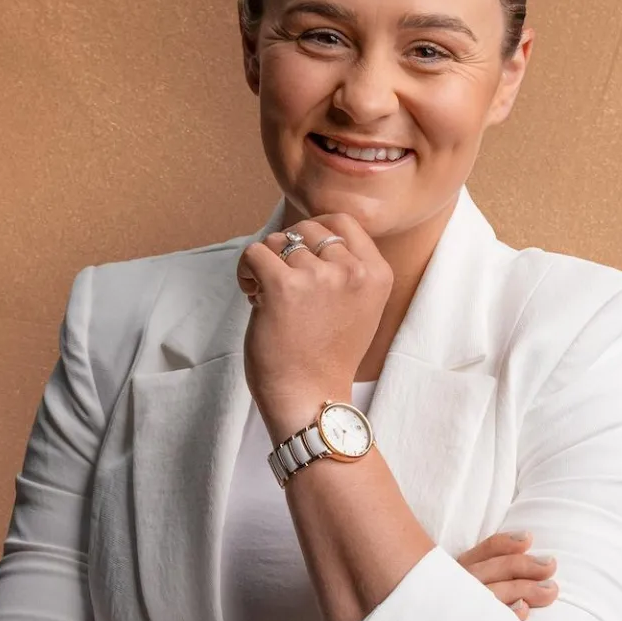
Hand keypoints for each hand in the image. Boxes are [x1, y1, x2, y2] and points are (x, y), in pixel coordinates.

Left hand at [236, 212, 392, 436]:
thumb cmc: (328, 357)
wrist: (312, 399)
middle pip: (305, 229)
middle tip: (283, 287)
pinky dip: (245, 272)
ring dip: (265, 267)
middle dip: (287, 251)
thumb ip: (347, 270)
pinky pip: (253, 254)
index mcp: (376, 273)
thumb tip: (307, 234)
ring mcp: (319, 277)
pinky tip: (253, 296)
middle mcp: (352, 271)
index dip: (314, 230)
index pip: (342, 221)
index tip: (300, 254)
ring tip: (269, 299)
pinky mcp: (283, 287)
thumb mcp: (359, 307)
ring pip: (276, 242)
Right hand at [457, 531, 559, 620]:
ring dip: (524, 589)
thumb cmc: (459, 611)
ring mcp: (461, 610)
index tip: (528, 539)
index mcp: (459, 570)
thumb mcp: (468, 582)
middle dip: (524, 566)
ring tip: (550, 590)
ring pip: (494, 593)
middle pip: (494, 570)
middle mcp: (457, 587)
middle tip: (550, 566)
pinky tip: (523, 611)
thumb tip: (526, 547)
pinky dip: (506, 615)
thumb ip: (492, 568)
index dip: (506, 544)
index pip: (485, 552)